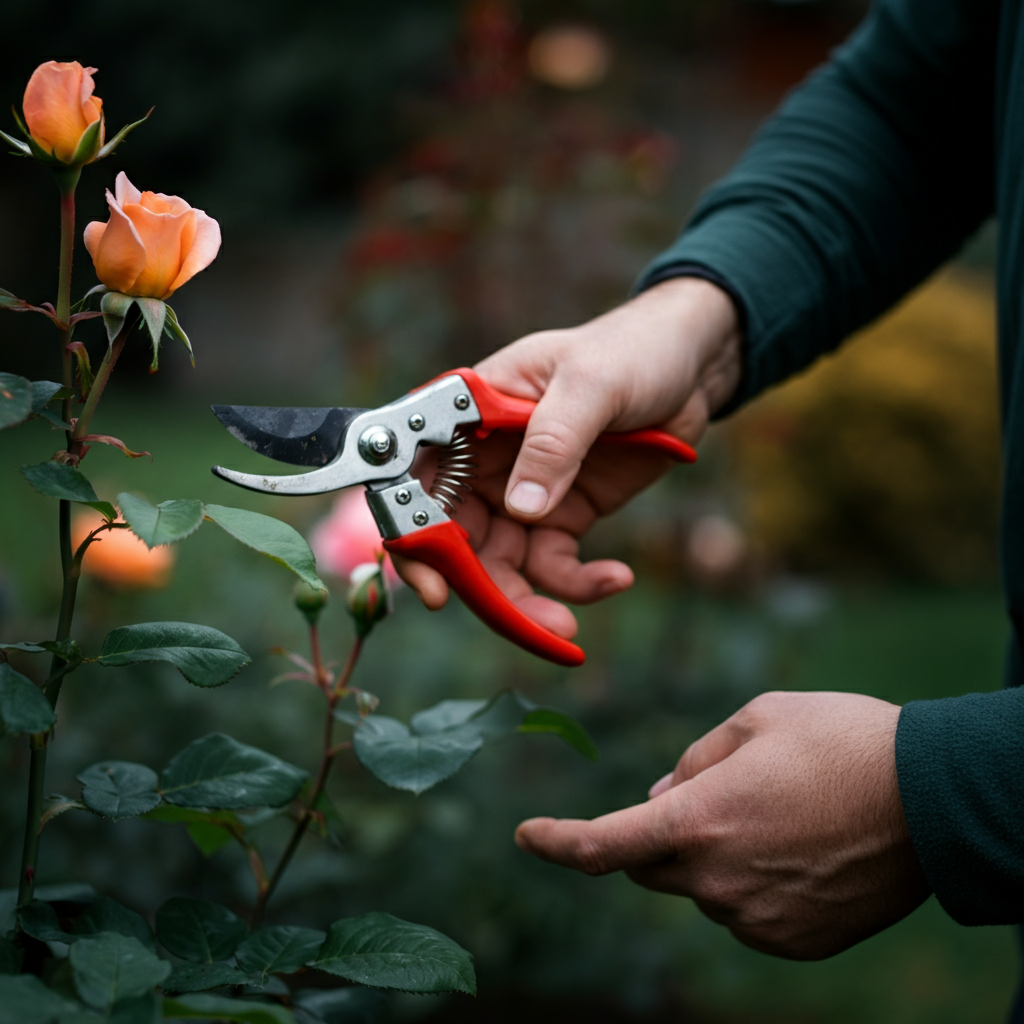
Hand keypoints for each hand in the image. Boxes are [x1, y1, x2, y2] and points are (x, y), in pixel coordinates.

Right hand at [396, 277, 741, 634]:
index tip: (432, 587)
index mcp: (469, 416)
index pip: (417, 478)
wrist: (690, 366)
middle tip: (523, 623)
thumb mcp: (591, 385)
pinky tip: (617, 577)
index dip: (414, 534)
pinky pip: (552, 565)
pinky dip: (577, 584)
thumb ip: (554, 442)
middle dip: (481, 587)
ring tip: (566, 627)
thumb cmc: (631, 352)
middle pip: (456, 537)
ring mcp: (523, 490)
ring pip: (501, 564)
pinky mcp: (562, 514)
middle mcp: (484, 460)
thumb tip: (522, 509)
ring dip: (528, 602)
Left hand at [514, 691, 929, 959]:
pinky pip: (745, 912)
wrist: (935, 799)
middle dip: (657, 835)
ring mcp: (756, 919)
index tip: (526, 837)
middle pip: (650, 866)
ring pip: (701, 889)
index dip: (557, 842)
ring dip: (712, 858)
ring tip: (780, 816)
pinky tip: (800, 850)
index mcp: (698, 820)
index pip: (604, 845)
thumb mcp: (756, 719)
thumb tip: (660, 795)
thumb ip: (694, 761)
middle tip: (710, 796)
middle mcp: (717, 882)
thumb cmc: (840, 741)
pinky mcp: (793, 943)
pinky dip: (751, 884)